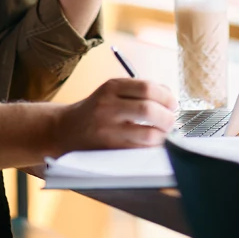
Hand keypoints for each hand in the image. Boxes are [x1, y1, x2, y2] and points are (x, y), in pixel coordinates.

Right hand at [53, 79, 177, 152]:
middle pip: (148, 109)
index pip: (147, 88)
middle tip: (171, 120)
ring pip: (147, 134)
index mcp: (111, 87)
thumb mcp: (112, 92)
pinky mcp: (109, 148)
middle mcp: (107, 106)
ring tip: (163, 132)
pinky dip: (152, 146)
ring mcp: (107, 129)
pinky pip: (140, 149)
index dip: (166, 96)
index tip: (172, 103)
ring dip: (162, 134)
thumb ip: (139, 91)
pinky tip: (153, 143)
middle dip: (167, 116)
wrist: (66, 129)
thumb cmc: (96, 110)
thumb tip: (170, 96)